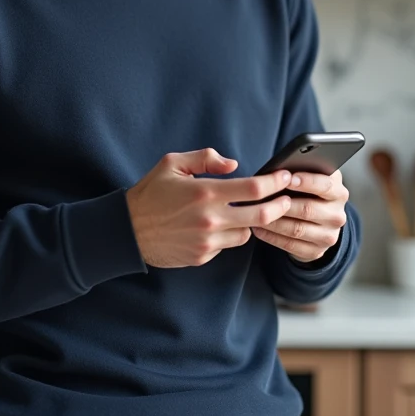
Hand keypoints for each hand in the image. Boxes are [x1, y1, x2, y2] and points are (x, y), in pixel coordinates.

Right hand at [125, 148, 295, 267]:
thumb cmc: (150, 193)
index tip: (285, 177)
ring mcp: (207, 241)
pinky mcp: (202, 256)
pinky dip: (229, 234)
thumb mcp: (172, 163)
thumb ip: (205, 159)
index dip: (275, 182)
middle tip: (287, 199)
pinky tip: (221, 225)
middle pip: (261, 215)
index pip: (253, 188)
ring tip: (250, 211)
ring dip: (251, 222)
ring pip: (246, 233)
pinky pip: (227, 245)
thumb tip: (233, 165)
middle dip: (280, 206)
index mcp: (205, 192)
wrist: (127, 231)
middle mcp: (210, 219)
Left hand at [252, 169, 348, 263]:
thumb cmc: (310, 192)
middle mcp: (337, 216)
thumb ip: (303, 171)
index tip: (287, 178)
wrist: (319, 221)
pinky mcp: (316, 252)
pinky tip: (258, 229)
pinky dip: (271, 237)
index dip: (307, 182)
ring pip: (297, 229)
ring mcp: (328, 236)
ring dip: (273, 221)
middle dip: (282, 203)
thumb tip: (280, 171)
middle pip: (308, 209)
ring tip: (255, 213)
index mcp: (339, 194)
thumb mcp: (313, 178)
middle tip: (261, 198)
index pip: (326, 186)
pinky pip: (290, 245)